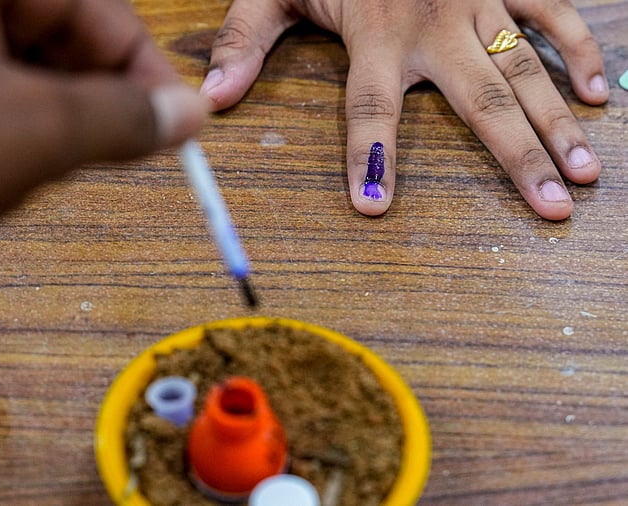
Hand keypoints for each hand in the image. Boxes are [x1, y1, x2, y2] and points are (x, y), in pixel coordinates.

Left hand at [0, 0, 206, 493]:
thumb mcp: (34, 137)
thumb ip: (122, 118)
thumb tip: (184, 113)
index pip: (88, 2)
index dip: (142, 67)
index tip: (174, 120)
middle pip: (46, 21)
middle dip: (89, 88)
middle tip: (117, 146)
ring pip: (3, 54)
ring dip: (43, 107)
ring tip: (46, 163)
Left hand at [201, 0, 607, 219]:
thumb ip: (243, 41)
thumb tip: (214, 100)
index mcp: (374, 31)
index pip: (371, 107)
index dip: (371, 157)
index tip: (375, 207)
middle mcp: (433, 23)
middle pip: (480, 101)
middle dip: (518, 157)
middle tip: (551, 208)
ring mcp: (476, 1)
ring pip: (524, 68)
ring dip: (558, 121)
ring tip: (588, 173)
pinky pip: (549, 13)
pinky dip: (575, 51)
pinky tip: (597, 96)